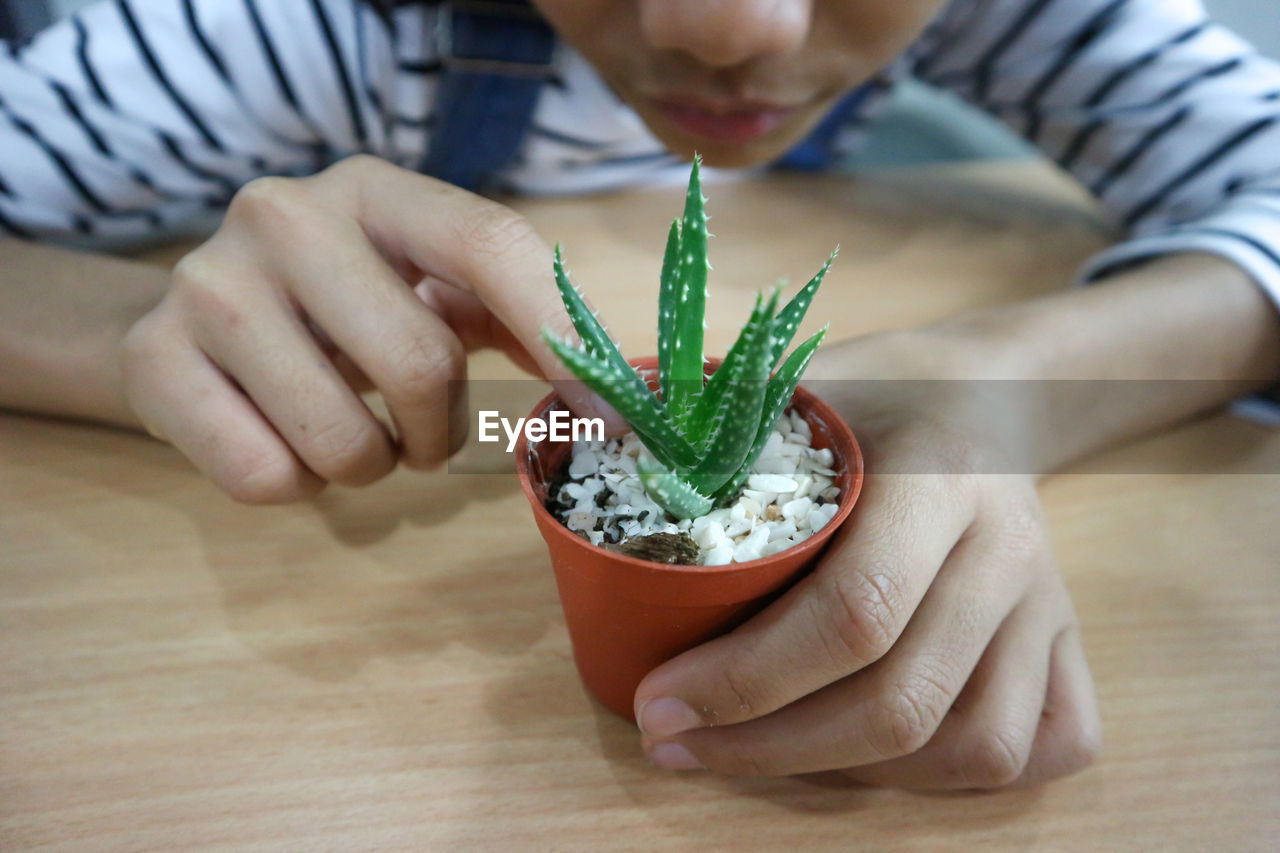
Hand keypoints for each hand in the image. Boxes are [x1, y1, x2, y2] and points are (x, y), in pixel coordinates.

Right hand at [121, 155, 608, 502]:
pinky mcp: (155, 359)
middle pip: (420, 362)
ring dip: (372, 466)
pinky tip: (281, 441)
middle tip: (421, 435)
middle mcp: (285, 215)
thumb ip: (514, 319)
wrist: (190, 328)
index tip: (604, 414)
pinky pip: (269, 478)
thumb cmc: (340, 313)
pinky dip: (300, 489)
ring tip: (350, 434)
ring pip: (345, 441)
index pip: (487, 241)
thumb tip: (615, 396)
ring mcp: (211, 284)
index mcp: (376, 190)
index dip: (555, 332)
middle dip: (439, 430)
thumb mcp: (424, 289)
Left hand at [632, 330, 1101, 787]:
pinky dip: (958, 776)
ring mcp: (1048, 604)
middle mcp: (1008, 550)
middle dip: (770, 747)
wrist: (993, 391)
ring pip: (977, 747)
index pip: (854, 612)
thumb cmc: (875, 394)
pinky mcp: (1069, 640)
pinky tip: (877, 754)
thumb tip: (597, 456)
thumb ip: (715, 426)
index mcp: (938, 479)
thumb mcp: (798, 385)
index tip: (659, 703)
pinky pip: (1048, 744)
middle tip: (674, 745)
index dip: (746, 679)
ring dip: (854, 774)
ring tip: (759, 753)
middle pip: (903, 700)